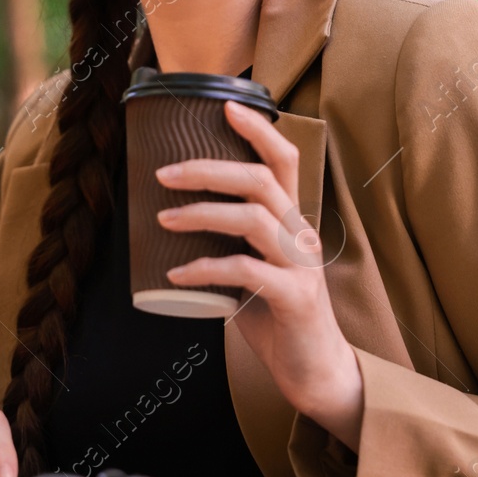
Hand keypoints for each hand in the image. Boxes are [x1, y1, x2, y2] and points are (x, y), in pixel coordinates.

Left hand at [154, 99, 363, 449]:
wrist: (315, 370)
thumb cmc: (276, 313)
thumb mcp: (252, 266)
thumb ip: (228, 240)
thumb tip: (169, 216)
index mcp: (291, 220)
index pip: (283, 160)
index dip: (257, 129)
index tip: (223, 106)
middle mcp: (300, 235)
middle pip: (261, 180)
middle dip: (209, 169)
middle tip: (164, 173)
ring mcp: (301, 266)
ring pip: (254, 218)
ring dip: (202, 213)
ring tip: (163, 218)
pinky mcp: (295, 299)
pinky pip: (247, 271)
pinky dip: (206, 269)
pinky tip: (176, 275)